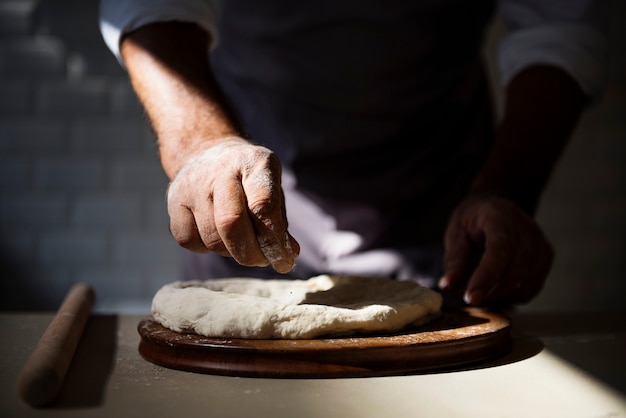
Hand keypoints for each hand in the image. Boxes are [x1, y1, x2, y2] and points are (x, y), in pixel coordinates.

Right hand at [166, 137, 299, 272]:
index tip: (284, 261)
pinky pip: (190, 241)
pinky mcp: (173, 201)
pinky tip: (217, 237)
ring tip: (242, 245)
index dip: (274, 240)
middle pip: (232, 223)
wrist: (208, 152)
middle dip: (251, 253)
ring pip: (212, 238)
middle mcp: (221, 170)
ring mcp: (192, 185)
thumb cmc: (248, 179)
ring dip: (232, 253)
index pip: (263, 205)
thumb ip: (279, 221)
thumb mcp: (272, 189)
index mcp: (254, 162)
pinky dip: (207, 249)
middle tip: (262, 261)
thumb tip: (290, 255)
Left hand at [439, 195, 552, 305]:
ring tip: (482, 294)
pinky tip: (497, 291)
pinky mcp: (546, 256)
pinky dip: (514, 296)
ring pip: (527, 283)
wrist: (499, 207)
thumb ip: (454, 259)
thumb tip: (447, 285)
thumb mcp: (456, 232)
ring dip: (503, 297)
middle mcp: (526, 229)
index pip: (500, 249)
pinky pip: (533, 286)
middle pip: (517, 271)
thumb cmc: (473, 220)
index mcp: (500, 217)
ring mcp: (540, 243)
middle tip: (471, 300)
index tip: (471, 297)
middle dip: (492, 292)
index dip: (486, 276)